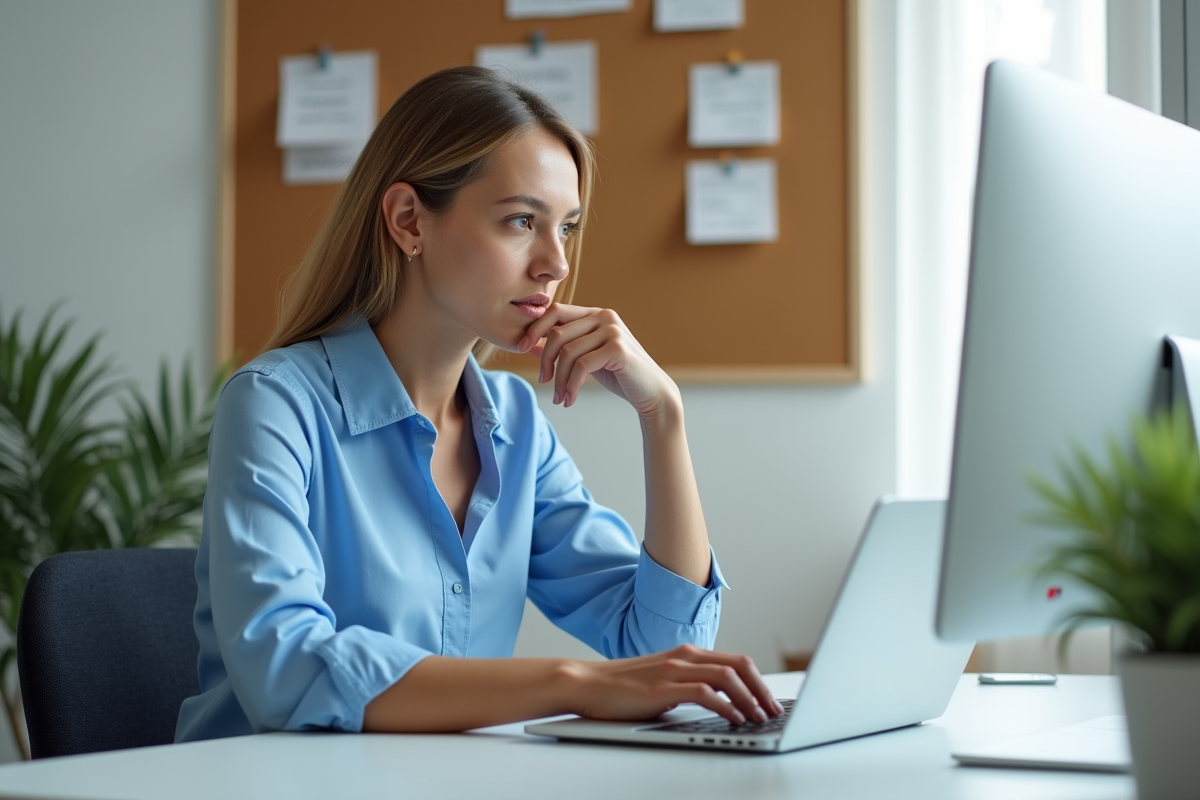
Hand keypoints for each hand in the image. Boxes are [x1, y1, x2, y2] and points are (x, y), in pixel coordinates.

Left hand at [516, 303, 677, 416]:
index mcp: (595, 314)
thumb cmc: (618, 374)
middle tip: (544, 382)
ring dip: (559, 380)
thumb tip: (527, 344)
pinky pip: (581, 366)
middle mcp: (604, 316)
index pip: (555, 311)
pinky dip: (571, 385)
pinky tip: (570, 399)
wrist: (650, 392)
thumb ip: (561, 348)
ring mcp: (613, 330)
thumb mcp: (585, 359)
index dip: (534, 328)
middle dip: (545, 360)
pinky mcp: (618, 349)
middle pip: (557, 333)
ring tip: (561, 398)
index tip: (520, 348)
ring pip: (567, 352)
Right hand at [562, 644, 784, 724]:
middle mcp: (685, 656)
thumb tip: (719, 702)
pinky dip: (726, 706)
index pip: (736, 662)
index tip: (770, 702)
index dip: (758, 682)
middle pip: (739, 666)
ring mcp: (674, 669)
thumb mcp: (664, 681)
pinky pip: (705, 693)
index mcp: (688, 653)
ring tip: (759, 718)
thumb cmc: (623, 687)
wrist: (587, 683)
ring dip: (749, 699)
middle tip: (774, 712)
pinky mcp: (663, 687)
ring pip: (727, 677)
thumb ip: (689, 684)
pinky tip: (735, 719)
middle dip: (762, 690)